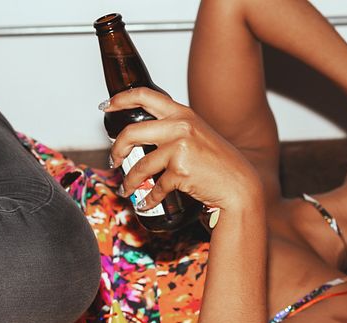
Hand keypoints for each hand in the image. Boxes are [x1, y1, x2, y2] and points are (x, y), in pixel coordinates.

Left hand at [104, 88, 262, 213]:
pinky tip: (146, 202)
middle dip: (116, 149)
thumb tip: (144, 139)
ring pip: (140, 165)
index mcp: (183, 114)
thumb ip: (174, 131)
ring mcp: (180, 148)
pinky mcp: (180, 171)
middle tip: (114, 160)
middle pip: (131, 132)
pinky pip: (155, 187)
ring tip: (127, 189)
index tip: (106, 106)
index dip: (120, 99)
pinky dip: (148, 198)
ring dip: (130, 181)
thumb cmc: (219, 164)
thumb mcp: (197, 136)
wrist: (239, 186)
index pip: (145, 96)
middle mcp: (180, 126)